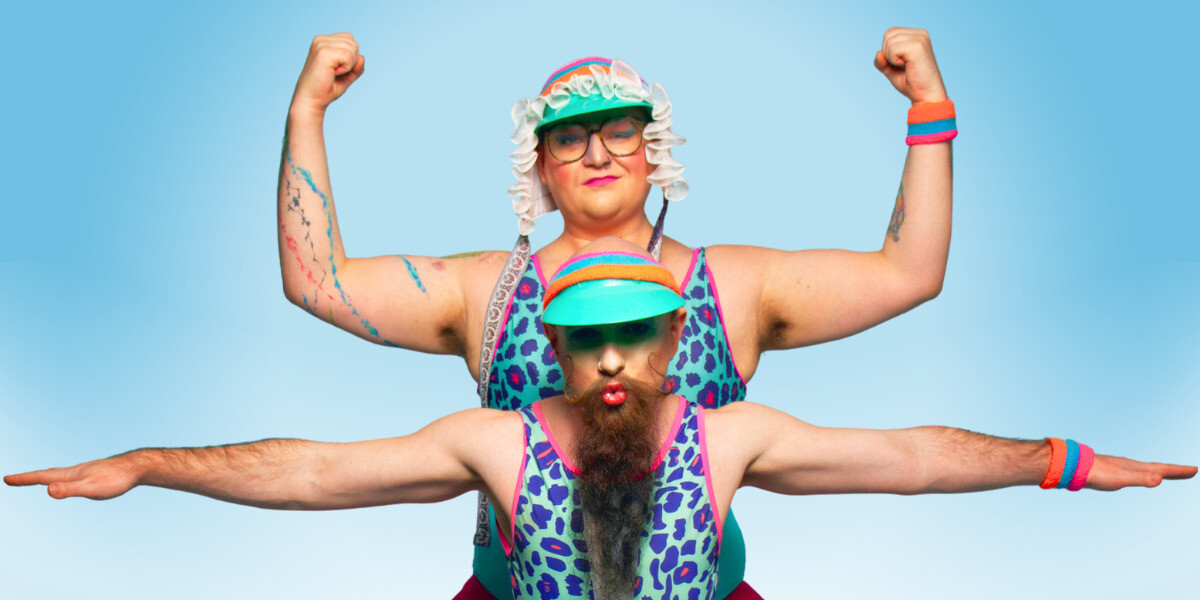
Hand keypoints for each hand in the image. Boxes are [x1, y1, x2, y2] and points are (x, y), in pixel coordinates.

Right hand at [5, 456, 140, 499]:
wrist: (138, 467)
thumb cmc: (115, 479)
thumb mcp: (90, 488)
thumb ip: (69, 490)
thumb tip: (48, 490)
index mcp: (70, 475)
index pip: (42, 477)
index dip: (23, 479)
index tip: (6, 479)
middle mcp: (76, 471)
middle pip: (48, 474)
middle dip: (30, 478)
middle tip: (13, 479)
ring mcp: (87, 471)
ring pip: (62, 474)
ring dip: (47, 476)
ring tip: (39, 479)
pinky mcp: (97, 474)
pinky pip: (76, 476)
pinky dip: (66, 478)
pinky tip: (74, 480)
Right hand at [290, 33, 365, 117]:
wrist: (311, 100)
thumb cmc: (326, 89)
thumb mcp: (347, 75)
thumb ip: (356, 66)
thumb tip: (362, 57)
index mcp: (323, 41)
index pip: (350, 39)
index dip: (350, 57)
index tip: (336, 70)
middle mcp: (321, 40)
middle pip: (353, 43)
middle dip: (351, 62)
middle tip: (335, 73)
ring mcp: (321, 44)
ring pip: (353, 48)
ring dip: (349, 66)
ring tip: (333, 73)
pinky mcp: (323, 52)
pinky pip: (348, 56)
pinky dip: (346, 68)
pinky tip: (333, 73)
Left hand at [873, 28, 947, 103]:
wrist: (926, 95)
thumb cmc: (912, 83)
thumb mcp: (892, 70)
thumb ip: (882, 61)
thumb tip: (878, 53)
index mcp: (917, 35)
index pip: (890, 32)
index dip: (887, 50)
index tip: (901, 62)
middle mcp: (921, 34)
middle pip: (888, 34)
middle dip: (888, 53)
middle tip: (903, 66)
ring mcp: (920, 39)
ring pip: (889, 41)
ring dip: (891, 58)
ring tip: (906, 66)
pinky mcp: (918, 47)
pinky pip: (893, 49)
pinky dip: (894, 61)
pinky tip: (907, 66)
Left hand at [1084, 455, 1196, 490]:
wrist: (1073, 467)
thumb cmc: (1097, 473)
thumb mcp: (1121, 479)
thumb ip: (1140, 479)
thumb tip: (1159, 479)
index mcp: (1136, 468)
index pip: (1163, 469)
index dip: (1179, 471)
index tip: (1195, 469)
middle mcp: (1131, 466)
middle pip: (1158, 468)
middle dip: (1175, 471)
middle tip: (1190, 472)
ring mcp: (1121, 468)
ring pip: (1145, 470)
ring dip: (1159, 471)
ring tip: (1167, 474)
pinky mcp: (1112, 472)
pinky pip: (1134, 473)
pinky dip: (1142, 474)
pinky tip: (1136, 476)